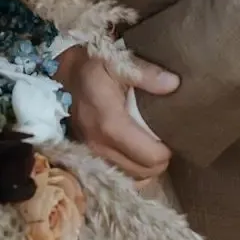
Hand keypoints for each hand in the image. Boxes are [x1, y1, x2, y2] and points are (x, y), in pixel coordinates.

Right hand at [56, 46, 178, 181]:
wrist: (64, 72)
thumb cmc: (94, 66)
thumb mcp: (119, 63)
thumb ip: (147, 74)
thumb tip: (174, 84)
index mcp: (110, 124)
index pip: (150, 157)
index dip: (167, 150)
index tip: (172, 136)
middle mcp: (99, 145)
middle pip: (143, 172)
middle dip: (159, 161)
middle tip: (165, 141)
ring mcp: (91, 152)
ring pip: (130, 177)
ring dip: (145, 167)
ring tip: (151, 147)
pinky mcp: (86, 154)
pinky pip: (116, 173)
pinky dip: (130, 168)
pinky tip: (135, 152)